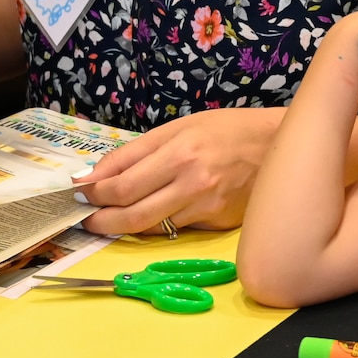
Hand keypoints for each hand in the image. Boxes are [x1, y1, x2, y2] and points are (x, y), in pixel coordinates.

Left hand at [71, 106, 285, 235]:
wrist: (279, 145)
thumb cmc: (226, 130)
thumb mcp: (178, 128)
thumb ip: (134, 153)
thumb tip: (93, 175)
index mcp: (180, 154)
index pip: (122, 185)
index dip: (94, 194)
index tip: (78, 194)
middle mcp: (194, 184)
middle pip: (132, 216)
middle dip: (100, 220)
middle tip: (84, 219)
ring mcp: (207, 208)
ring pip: (152, 228)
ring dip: (122, 226)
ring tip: (106, 220)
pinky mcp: (218, 224)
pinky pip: (176, 229)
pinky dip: (156, 224)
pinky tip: (147, 215)